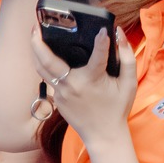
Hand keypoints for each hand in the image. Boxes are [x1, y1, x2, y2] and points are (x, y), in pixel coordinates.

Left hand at [33, 28, 136, 148]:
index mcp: (92, 80)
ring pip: (42, 69)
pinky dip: (45, 66)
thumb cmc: (117, 108)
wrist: (103, 135)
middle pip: (48, 61)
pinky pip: (49, 78)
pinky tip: (45, 54)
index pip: (98, 55)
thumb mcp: (129, 84)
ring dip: (36, 52)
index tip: (103, 29)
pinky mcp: (57, 98)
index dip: (102, 41)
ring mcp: (61, 93)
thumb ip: (127, 58)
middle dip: (38, 42)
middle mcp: (72, 85)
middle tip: (35, 27)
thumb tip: (119, 35)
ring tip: (34, 36)